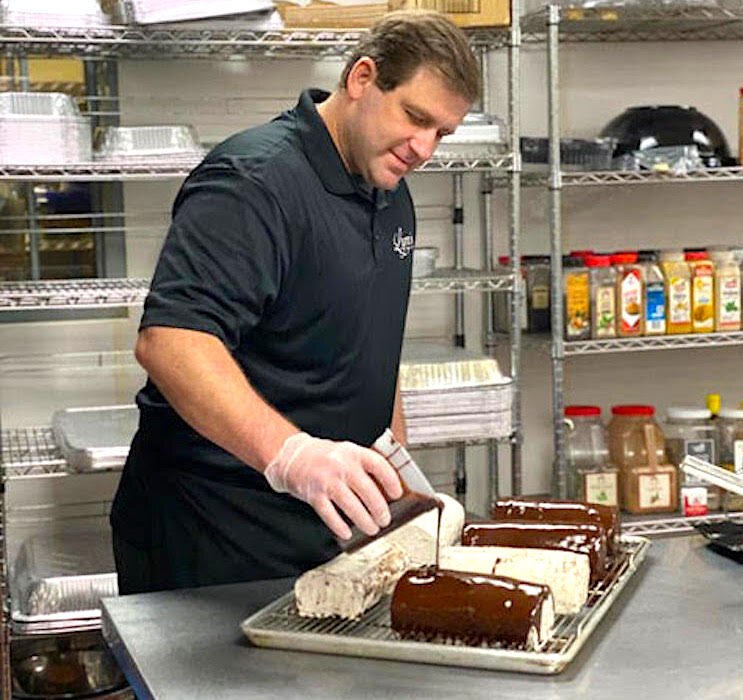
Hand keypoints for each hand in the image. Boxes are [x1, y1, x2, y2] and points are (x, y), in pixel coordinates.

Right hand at [263, 432, 402, 539]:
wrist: (293, 456)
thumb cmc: (325, 457)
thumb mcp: (347, 452)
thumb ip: (365, 466)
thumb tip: (387, 488)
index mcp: (353, 452)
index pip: (377, 465)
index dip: (390, 480)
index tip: (397, 494)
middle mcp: (340, 465)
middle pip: (366, 490)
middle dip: (378, 509)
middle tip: (385, 520)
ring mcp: (326, 480)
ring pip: (350, 504)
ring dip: (364, 520)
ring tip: (371, 528)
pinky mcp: (313, 494)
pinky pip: (329, 514)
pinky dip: (339, 526)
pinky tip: (347, 533)